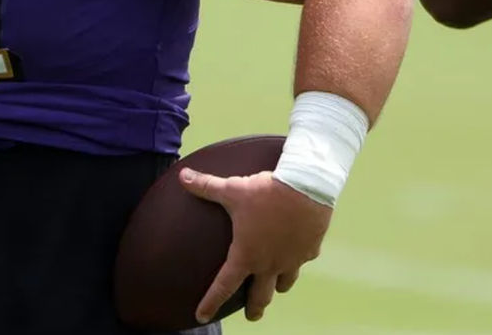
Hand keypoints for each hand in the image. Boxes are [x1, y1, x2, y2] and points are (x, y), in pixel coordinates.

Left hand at [180, 167, 331, 322]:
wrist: (307, 186)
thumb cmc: (265, 192)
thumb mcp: (231, 188)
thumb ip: (205, 185)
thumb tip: (181, 175)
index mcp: (247, 255)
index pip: (224, 286)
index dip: (211, 302)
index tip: (200, 316)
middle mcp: (270, 264)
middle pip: (261, 296)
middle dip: (255, 308)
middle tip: (251, 316)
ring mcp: (292, 260)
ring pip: (284, 283)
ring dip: (276, 286)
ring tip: (273, 285)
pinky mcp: (310, 250)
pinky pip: (301, 260)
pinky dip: (295, 260)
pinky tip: (294, 253)